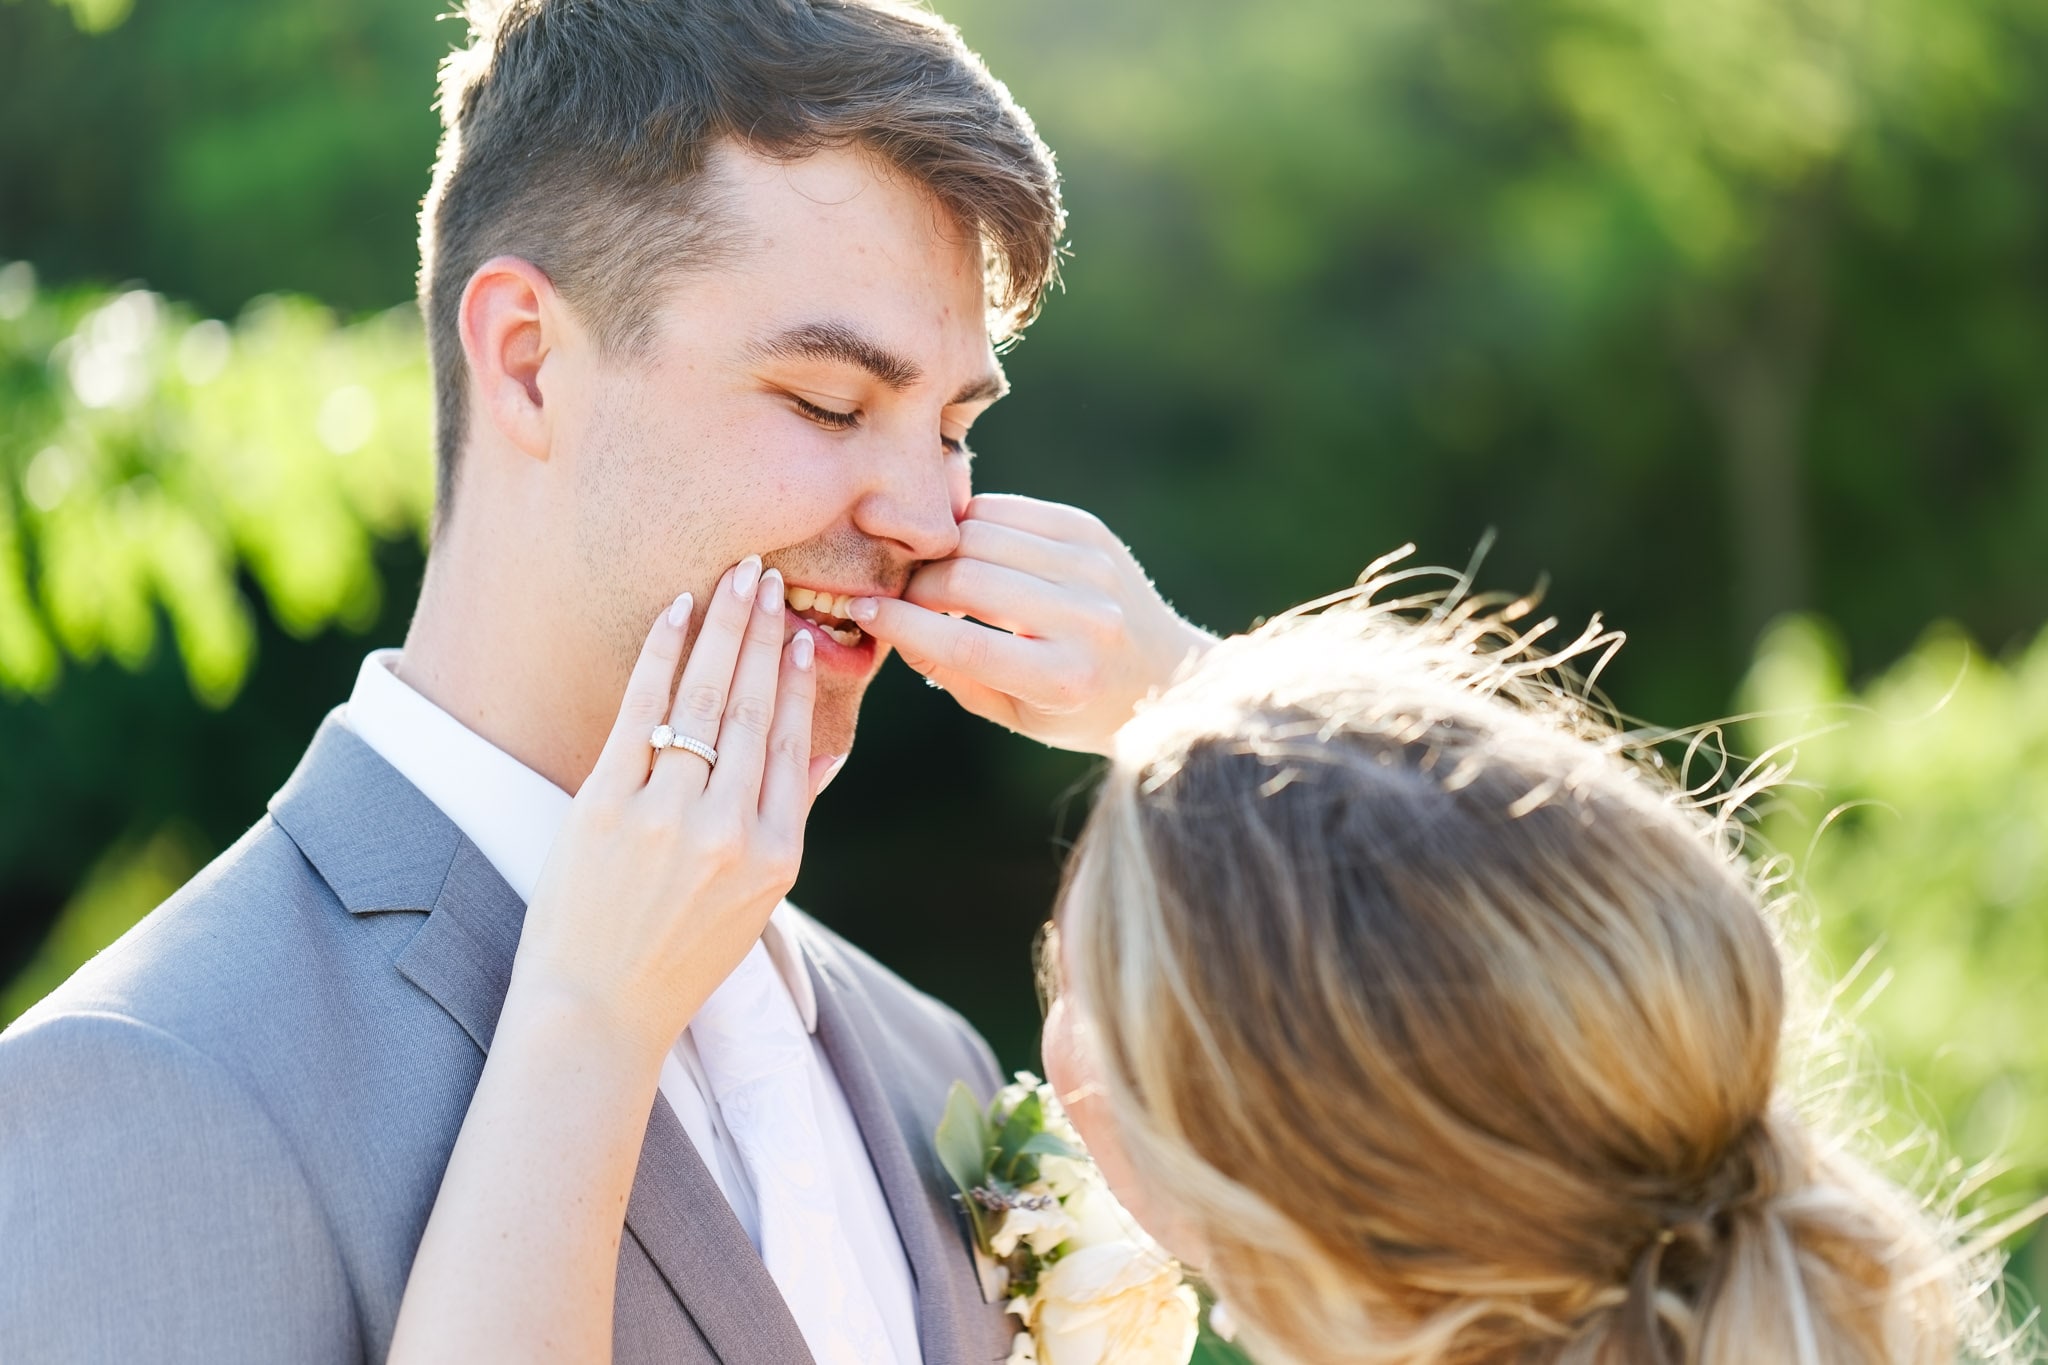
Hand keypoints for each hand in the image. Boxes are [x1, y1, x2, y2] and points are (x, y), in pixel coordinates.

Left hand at [507, 558, 833, 1061]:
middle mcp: (728, 830)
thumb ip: (786, 821)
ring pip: (704, 699)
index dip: (796, 681)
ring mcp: (667, 816)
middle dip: (764, 634)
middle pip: (752, 708)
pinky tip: (677, 612)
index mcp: (775, 855)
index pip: (791, 744)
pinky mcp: (606, 805)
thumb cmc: (678, 955)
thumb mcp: (756, 902)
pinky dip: (662, 653)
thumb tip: (821, 757)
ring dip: (724, 629)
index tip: (801, 633)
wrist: (599, 1007)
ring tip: (735, 581)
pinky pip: (641, 710)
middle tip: (768, 577)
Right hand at [849, 495, 1214, 755]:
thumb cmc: (1076, 706)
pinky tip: (963, 548)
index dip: (902, 624)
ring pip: (981, 534)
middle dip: (918, 585)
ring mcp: (1092, 567)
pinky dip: (971, 524)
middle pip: (968, 578)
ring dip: (940, 551)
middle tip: (900, 597)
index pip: (964, 642)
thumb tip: (887, 623)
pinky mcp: (1090, 532)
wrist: (1165, 674)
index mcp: (1063, 678)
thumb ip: (950, 671)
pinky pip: (1006, 510)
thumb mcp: (1013, 713)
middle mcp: (1085, 618)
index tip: (862, 612)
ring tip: (929, 574)